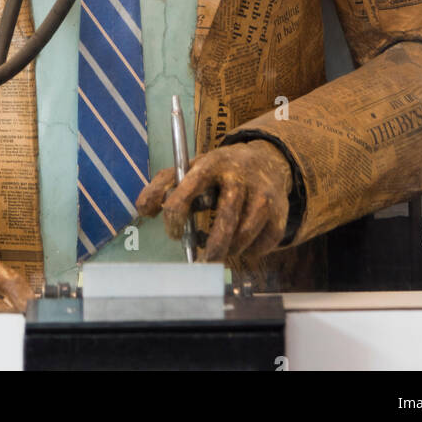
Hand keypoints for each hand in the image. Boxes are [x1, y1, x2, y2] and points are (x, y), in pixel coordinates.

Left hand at [136, 141, 292, 263]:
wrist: (264, 160)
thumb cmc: (216, 171)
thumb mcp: (188, 169)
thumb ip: (160, 187)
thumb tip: (142, 210)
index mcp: (211, 164)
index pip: (187, 190)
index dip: (175, 218)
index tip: (176, 233)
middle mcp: (239, 177)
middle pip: (226, 219)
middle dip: (212, 247)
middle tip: (201, 262)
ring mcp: (262, 194)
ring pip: (245, 235)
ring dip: (228, 250)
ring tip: (218, 249)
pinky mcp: (279, 212)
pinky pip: (263, 245)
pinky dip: (249, 252)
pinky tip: (240, 243)